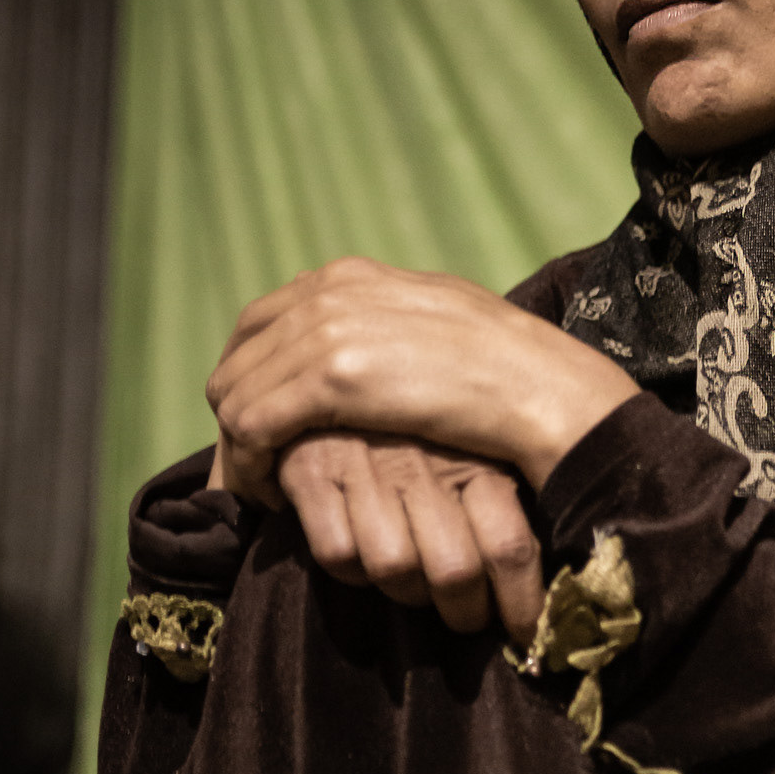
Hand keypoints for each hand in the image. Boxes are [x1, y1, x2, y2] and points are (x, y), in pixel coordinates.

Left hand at [206, 257, 634, 502]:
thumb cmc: (508, 368)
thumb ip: (389, 324)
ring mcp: (326, 331)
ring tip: (267, 490)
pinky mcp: (331, 378)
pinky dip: (250, 466)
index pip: (259, 321)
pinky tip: (274, 497)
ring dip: (240, 449)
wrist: (541, 385)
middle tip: (255, 467)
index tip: (261, 426)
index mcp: (349, 276)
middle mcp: (328, 293)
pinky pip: (251, 426)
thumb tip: (368, 345)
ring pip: (234, 396)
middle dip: (235, 415)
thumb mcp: (437, 321)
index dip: (249, 376)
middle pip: (237, 358)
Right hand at [278, 434, 545, 644]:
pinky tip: (363, 556)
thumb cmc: (420, 425)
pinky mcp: (312, 470)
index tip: (524, 631)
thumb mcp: (477, 444)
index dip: (520, 604)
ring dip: (406, 592)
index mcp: (477, 454)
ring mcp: (367, 463)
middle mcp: (426, 460)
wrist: (333, 368)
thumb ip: (505, 498)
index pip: (510, 547)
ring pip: (393, 566)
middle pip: (453, 570)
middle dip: (463, 612)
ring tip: (415, 587)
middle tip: (466, 617)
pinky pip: (337, 552)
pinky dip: (351, 570)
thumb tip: (534, 581)